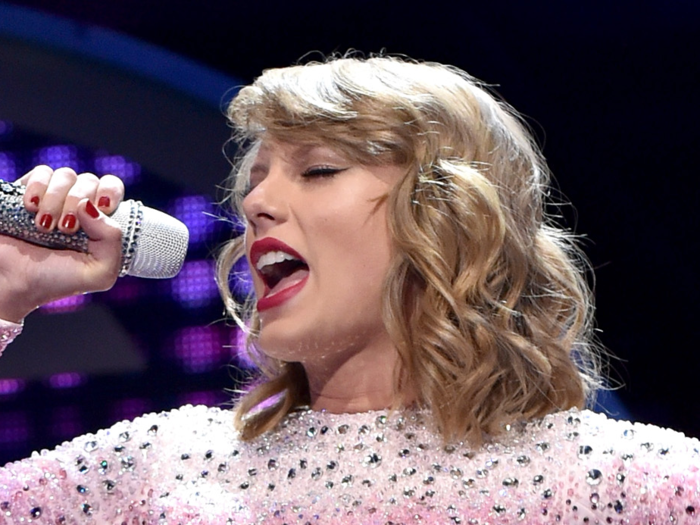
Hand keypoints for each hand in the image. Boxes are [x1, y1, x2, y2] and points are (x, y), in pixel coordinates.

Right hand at [0, 166, 124, 321]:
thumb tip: (90, 206)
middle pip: (89, 180)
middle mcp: (79, 207)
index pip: (113, 188)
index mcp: (100, 222)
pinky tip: (30, 207)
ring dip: (56, 199)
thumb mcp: (100, 273)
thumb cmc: (56, 280)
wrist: (12, 283)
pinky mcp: (29, 193)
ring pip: (66, 175)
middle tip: (64, 229)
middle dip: (77, 202)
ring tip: (43, 226)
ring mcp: (54, 198)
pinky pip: (41, 172)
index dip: (109, 192)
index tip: (103, 208)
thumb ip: (113, 241)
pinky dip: (38, 187)